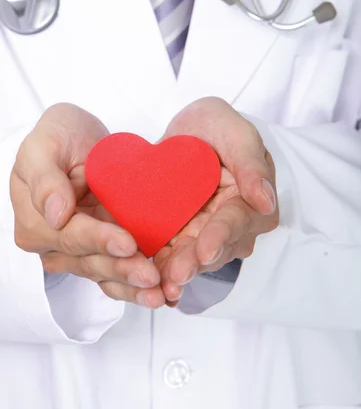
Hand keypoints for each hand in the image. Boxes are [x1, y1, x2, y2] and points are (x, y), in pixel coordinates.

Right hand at [11, 103, 164, 307]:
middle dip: (121, 269)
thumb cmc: (57, 135)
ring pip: (104, 272)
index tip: (127, 243)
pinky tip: (158, 293)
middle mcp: (53, 243)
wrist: (79, 136)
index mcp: (35, 221)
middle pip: (88, 260)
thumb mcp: (44, 144)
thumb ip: (44, 177)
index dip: (98, 240)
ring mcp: (79, 249)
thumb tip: (54, 214)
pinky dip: (135, 285)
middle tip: (151, 275)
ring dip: (131, 285)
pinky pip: (116, 271)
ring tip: (159, 292)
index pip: (69, 235)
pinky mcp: (102, 248)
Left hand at [153, 97, 278, 305]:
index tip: (205, 251)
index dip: (220, 237)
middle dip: (193, 263)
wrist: (187, 132)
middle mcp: (232, 226)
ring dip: (174, 272)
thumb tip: (266, 201)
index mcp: (252, 202)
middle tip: (175, 276)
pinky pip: (169, 256)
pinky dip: (157, 269)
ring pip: (191, 259)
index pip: (236, 221)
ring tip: (157, 284)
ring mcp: (204, 234)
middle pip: (213, 248)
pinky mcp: (179, 237)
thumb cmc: (216, 126)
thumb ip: (251, 163)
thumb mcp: (235, 132)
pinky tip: (144, 281)